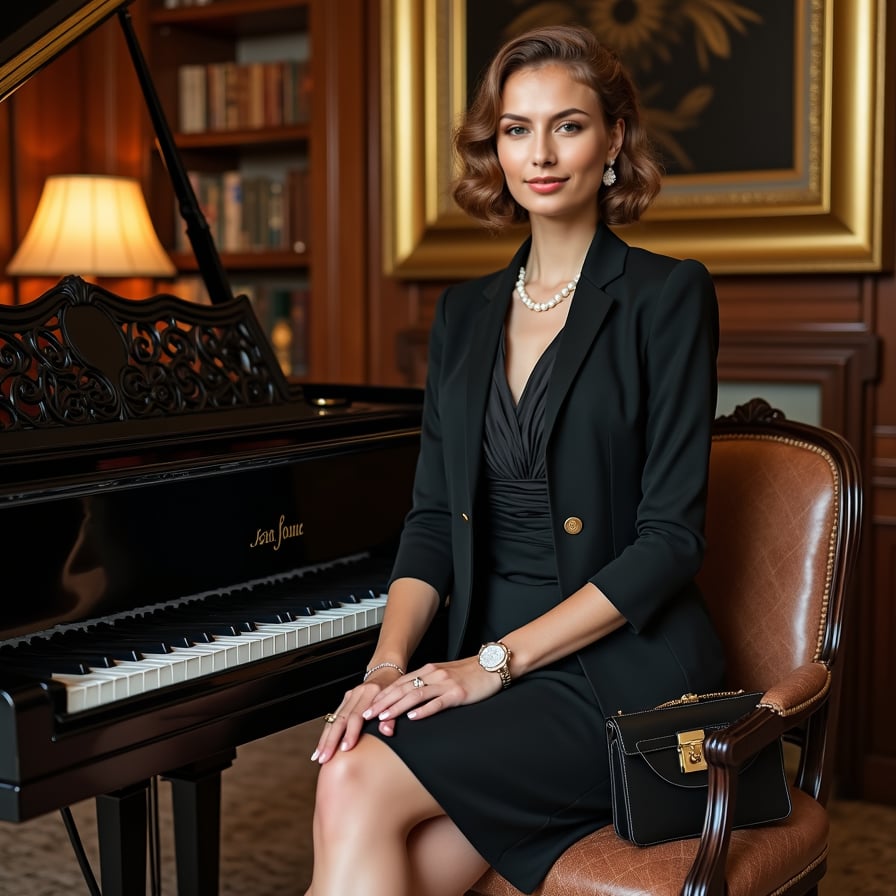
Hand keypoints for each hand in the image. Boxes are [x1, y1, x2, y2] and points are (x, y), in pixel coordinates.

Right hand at [311, 666, 402, 763]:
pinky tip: (321, 746)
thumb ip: (393, 717)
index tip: (345, 748)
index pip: (357, 715)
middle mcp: (358, 693)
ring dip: (325, 739)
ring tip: (319, 756)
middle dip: (331, 740)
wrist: (385, 672)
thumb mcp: (397, 701)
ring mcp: (349, 695)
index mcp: (371, 693)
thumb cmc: (392, 691)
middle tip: (326, 757)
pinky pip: (333, 718)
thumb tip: (387, 731)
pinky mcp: (344, 699)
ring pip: (333, 719)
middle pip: (341, 719)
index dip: (351, 732)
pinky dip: (326, 733)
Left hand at [362, 656, 501, 724]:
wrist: (493, 665)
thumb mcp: (444, 676)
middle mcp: (433, 675)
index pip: (399, 683)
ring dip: (398, 706)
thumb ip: (428, 685)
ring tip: (384, 716)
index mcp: (428, 671)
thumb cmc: (469, 674)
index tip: (367, 706)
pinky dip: (424, 710)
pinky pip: (438, 702)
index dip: (382, 695)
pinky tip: (413, 718)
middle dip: (383, 702)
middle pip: (403, 688)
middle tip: (366, 714)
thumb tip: (409, 700)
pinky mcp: (458, 693)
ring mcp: (445, 683)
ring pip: (416, 695)